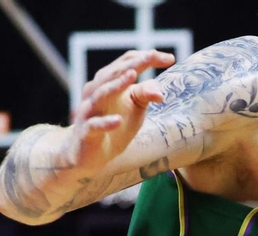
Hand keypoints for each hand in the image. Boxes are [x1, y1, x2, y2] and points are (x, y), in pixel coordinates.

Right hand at [58, 50, 175, 173]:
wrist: (89, 156)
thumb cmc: (113, 129)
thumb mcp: (134, 110)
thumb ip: (144, 95)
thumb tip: (160, 91)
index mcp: (108, 84)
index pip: (126, 64)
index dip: (146, 58)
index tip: (171, 58)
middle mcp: (96, 93)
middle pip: (112, 73)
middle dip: (132, 64)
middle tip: (150, 57)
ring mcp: (89, 113)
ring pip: (100, 94)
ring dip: (116, 85)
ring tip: (132, 75)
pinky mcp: (86, 133)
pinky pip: (94, 126)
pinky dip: (106, 123)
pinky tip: (118, 121)